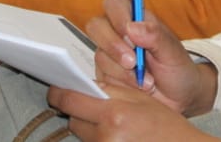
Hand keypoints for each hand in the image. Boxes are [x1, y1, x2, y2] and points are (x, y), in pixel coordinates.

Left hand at [47, 83, 215, 141]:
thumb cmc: (164, 123)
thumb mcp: (139, 98)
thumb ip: (110, 90)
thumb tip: (83, 84)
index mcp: (113, 114)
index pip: (70, 100)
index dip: (59, 93)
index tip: (55, 90)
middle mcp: (106, 136)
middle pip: (73, 121)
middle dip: (79, 112)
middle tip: (94, 108)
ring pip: (82, 136)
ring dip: (90, 128)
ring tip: (112, 124)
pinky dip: (98, 140)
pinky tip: (116, 135)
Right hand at [86, 0, 217, 117]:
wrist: (179, 98)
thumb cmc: (177, 68)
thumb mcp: (173, 51)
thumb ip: (155, 36)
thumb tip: (132, 27)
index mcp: (135, 19)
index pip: (113, 4)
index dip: (117, 16)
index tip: (130, 34)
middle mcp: (118, 34)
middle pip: (96, 26)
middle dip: (113, 45)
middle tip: (133, 61)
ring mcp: (109, 55)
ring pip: (100, 55)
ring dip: (123, 71)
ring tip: (147, 80)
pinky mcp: (105, 76)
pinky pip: (102, 78)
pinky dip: (121, 84)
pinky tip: (138, 88)